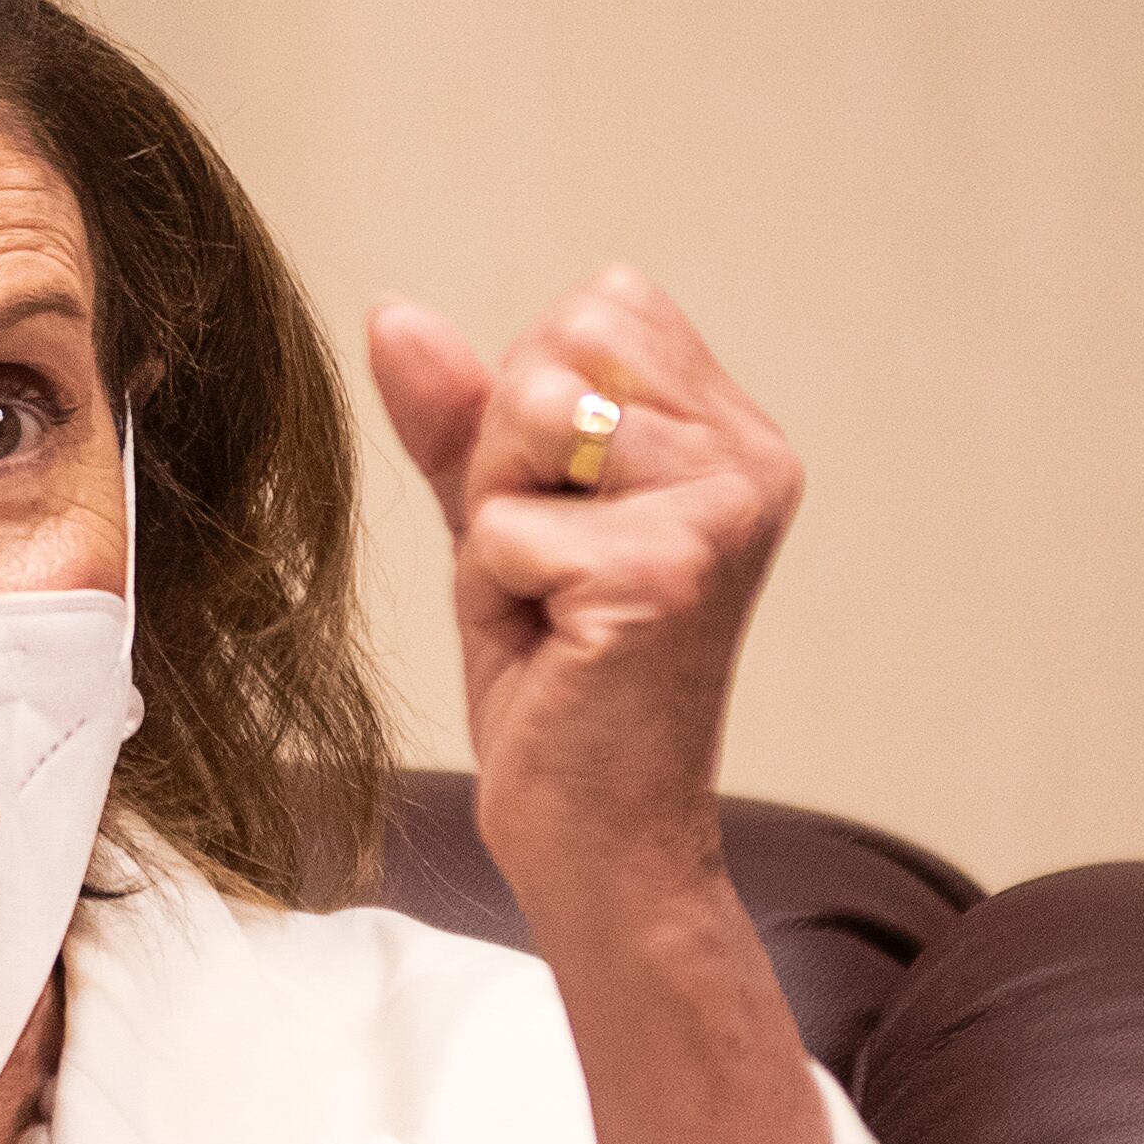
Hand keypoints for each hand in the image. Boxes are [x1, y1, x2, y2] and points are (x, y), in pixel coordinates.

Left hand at [366, 270, 803, 930]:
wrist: (599, 838)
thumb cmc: (557, 685)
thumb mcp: (500, 522)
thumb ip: (460, 417)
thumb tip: (394, 315)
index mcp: (731, 432)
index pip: (598, 305)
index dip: (530, 404)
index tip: (562, 517)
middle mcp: (749, 458)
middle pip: (561, 343)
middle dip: (507, 456)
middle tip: (546, 570)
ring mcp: (720, 510)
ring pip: (531, 421)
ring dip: (498, 522)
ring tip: (548, 604)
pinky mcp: (667, 573)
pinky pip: (507, 525)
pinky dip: (495, 590)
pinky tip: (551, 648)